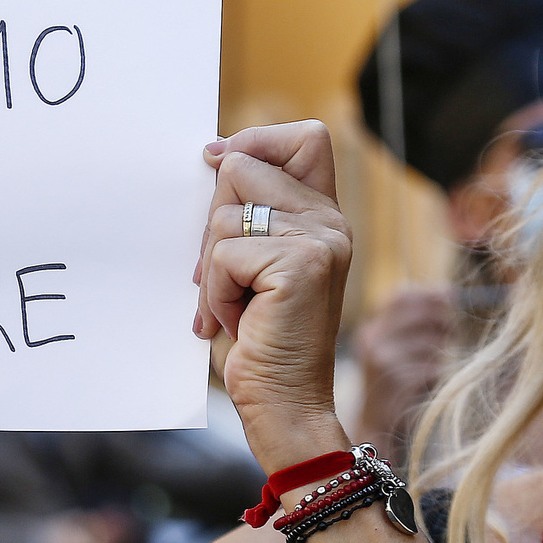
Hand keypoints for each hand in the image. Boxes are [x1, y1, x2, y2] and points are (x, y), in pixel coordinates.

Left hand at [192, 123, 352, 472]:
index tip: (216, 164)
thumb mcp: (252, 264)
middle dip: (212, 221)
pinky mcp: (302, 264)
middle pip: (242, 165)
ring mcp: (321, 240)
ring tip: (236, 305)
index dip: (255, 142)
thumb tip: (213, 154)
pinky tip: (238, 321)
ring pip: (225, 213)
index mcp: (323, 216)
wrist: (284, 405)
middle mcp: (331, 221)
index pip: (305, 137)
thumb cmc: (260, 339)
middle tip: (223, 277)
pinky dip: (216, 292)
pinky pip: (224, 254)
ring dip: (211, 268)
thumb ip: (247, 213)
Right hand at [349, 285, 456, 455]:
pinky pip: (431, 367)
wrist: (379, 430)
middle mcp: (371, 340)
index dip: (430, 294)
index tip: (453, 297)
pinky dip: (438, 375)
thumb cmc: (400, 388)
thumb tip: (452, 296)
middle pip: (418, 313)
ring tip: (437, 369)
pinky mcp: (395, 380)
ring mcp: (380, 360)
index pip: (401, 297)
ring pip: (429, 342)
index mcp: (371, 330)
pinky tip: (431, 386)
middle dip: (443, 320)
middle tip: (456, 332)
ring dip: (442, 354)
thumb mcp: (400, 353)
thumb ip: (417, 328)